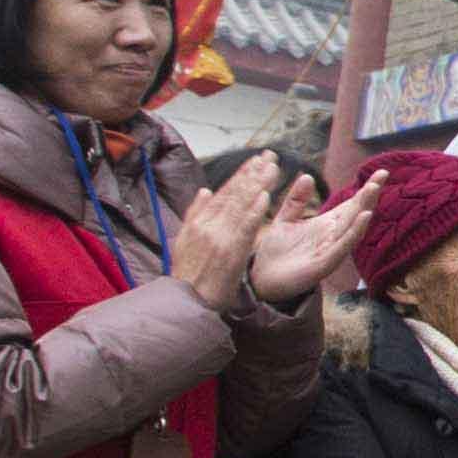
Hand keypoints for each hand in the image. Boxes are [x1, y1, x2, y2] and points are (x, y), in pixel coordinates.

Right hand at [168, 158, 272, 311]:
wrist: (187, 300)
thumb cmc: (187, 274)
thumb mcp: (183, 240)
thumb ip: (195, 213)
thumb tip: (206, 190)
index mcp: (199, 222)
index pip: (224, 192)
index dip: (241, 175)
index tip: (255, 161)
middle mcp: (209, 225)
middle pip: (234, 194)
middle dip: (253, 173)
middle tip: (270, 156)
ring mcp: (220, 237)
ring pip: (241, 206)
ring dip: (258, 185)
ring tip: (273, 168)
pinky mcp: (231, 252)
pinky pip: (245, 228)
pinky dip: (255, 211)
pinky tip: (266, 197)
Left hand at [245, 173, 369, 309]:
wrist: (261, 279)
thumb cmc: (276, 252)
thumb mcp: (285, 220)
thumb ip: (296, 200)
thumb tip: (307, 176)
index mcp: (326, 224)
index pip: (351, 204)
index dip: (365, 189)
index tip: (381, 172)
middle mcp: (333, 236)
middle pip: (356, 212)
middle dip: (370, 194)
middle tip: (383, 174)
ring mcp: (331, 250)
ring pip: (353, 227)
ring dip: (365, 208)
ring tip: (374, 189)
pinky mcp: (325, 264)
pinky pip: (343, 246)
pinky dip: (355, 232)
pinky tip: (364, 217)